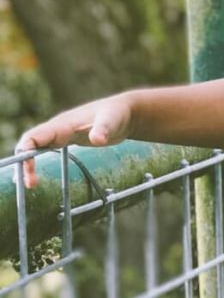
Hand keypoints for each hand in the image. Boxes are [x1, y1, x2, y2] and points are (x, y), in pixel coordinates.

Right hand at [14, 95, 132, 188]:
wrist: (125, 112)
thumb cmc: (117, 114)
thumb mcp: (112, 121)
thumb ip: (104, 128)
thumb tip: (97, 139)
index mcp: (63, 124)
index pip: (35, 136)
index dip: (26, 152)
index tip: (29, 171)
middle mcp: (58, 128)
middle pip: (30, 144)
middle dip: (24, 163)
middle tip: (30, 184)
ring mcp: (61, 133)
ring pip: (35, 147)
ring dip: (28, 164)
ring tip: (30, 184)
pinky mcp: (67, 139)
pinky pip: (45, 149)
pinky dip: (37, 162)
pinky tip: (36, 177)